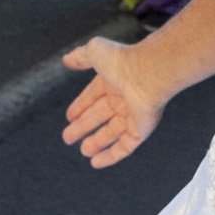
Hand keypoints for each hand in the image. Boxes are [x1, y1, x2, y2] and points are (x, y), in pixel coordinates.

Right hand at [61, 37, 169, 168]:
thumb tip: (66, 59)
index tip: (69, 117)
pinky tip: (96, 162)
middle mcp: (122, 99)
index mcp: (111, 81)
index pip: (92, 97)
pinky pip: (124, 147)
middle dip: (83, 127)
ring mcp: (133, 116)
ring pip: (112, 133)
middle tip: (68, 137)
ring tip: (83, 151)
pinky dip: (110, 156)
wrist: (148, 74)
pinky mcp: (141, 131)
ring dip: (96, 142)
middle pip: (99, 117)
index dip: (80, 107)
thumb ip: (80, 57)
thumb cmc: (123, 61)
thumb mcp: (95, 52)